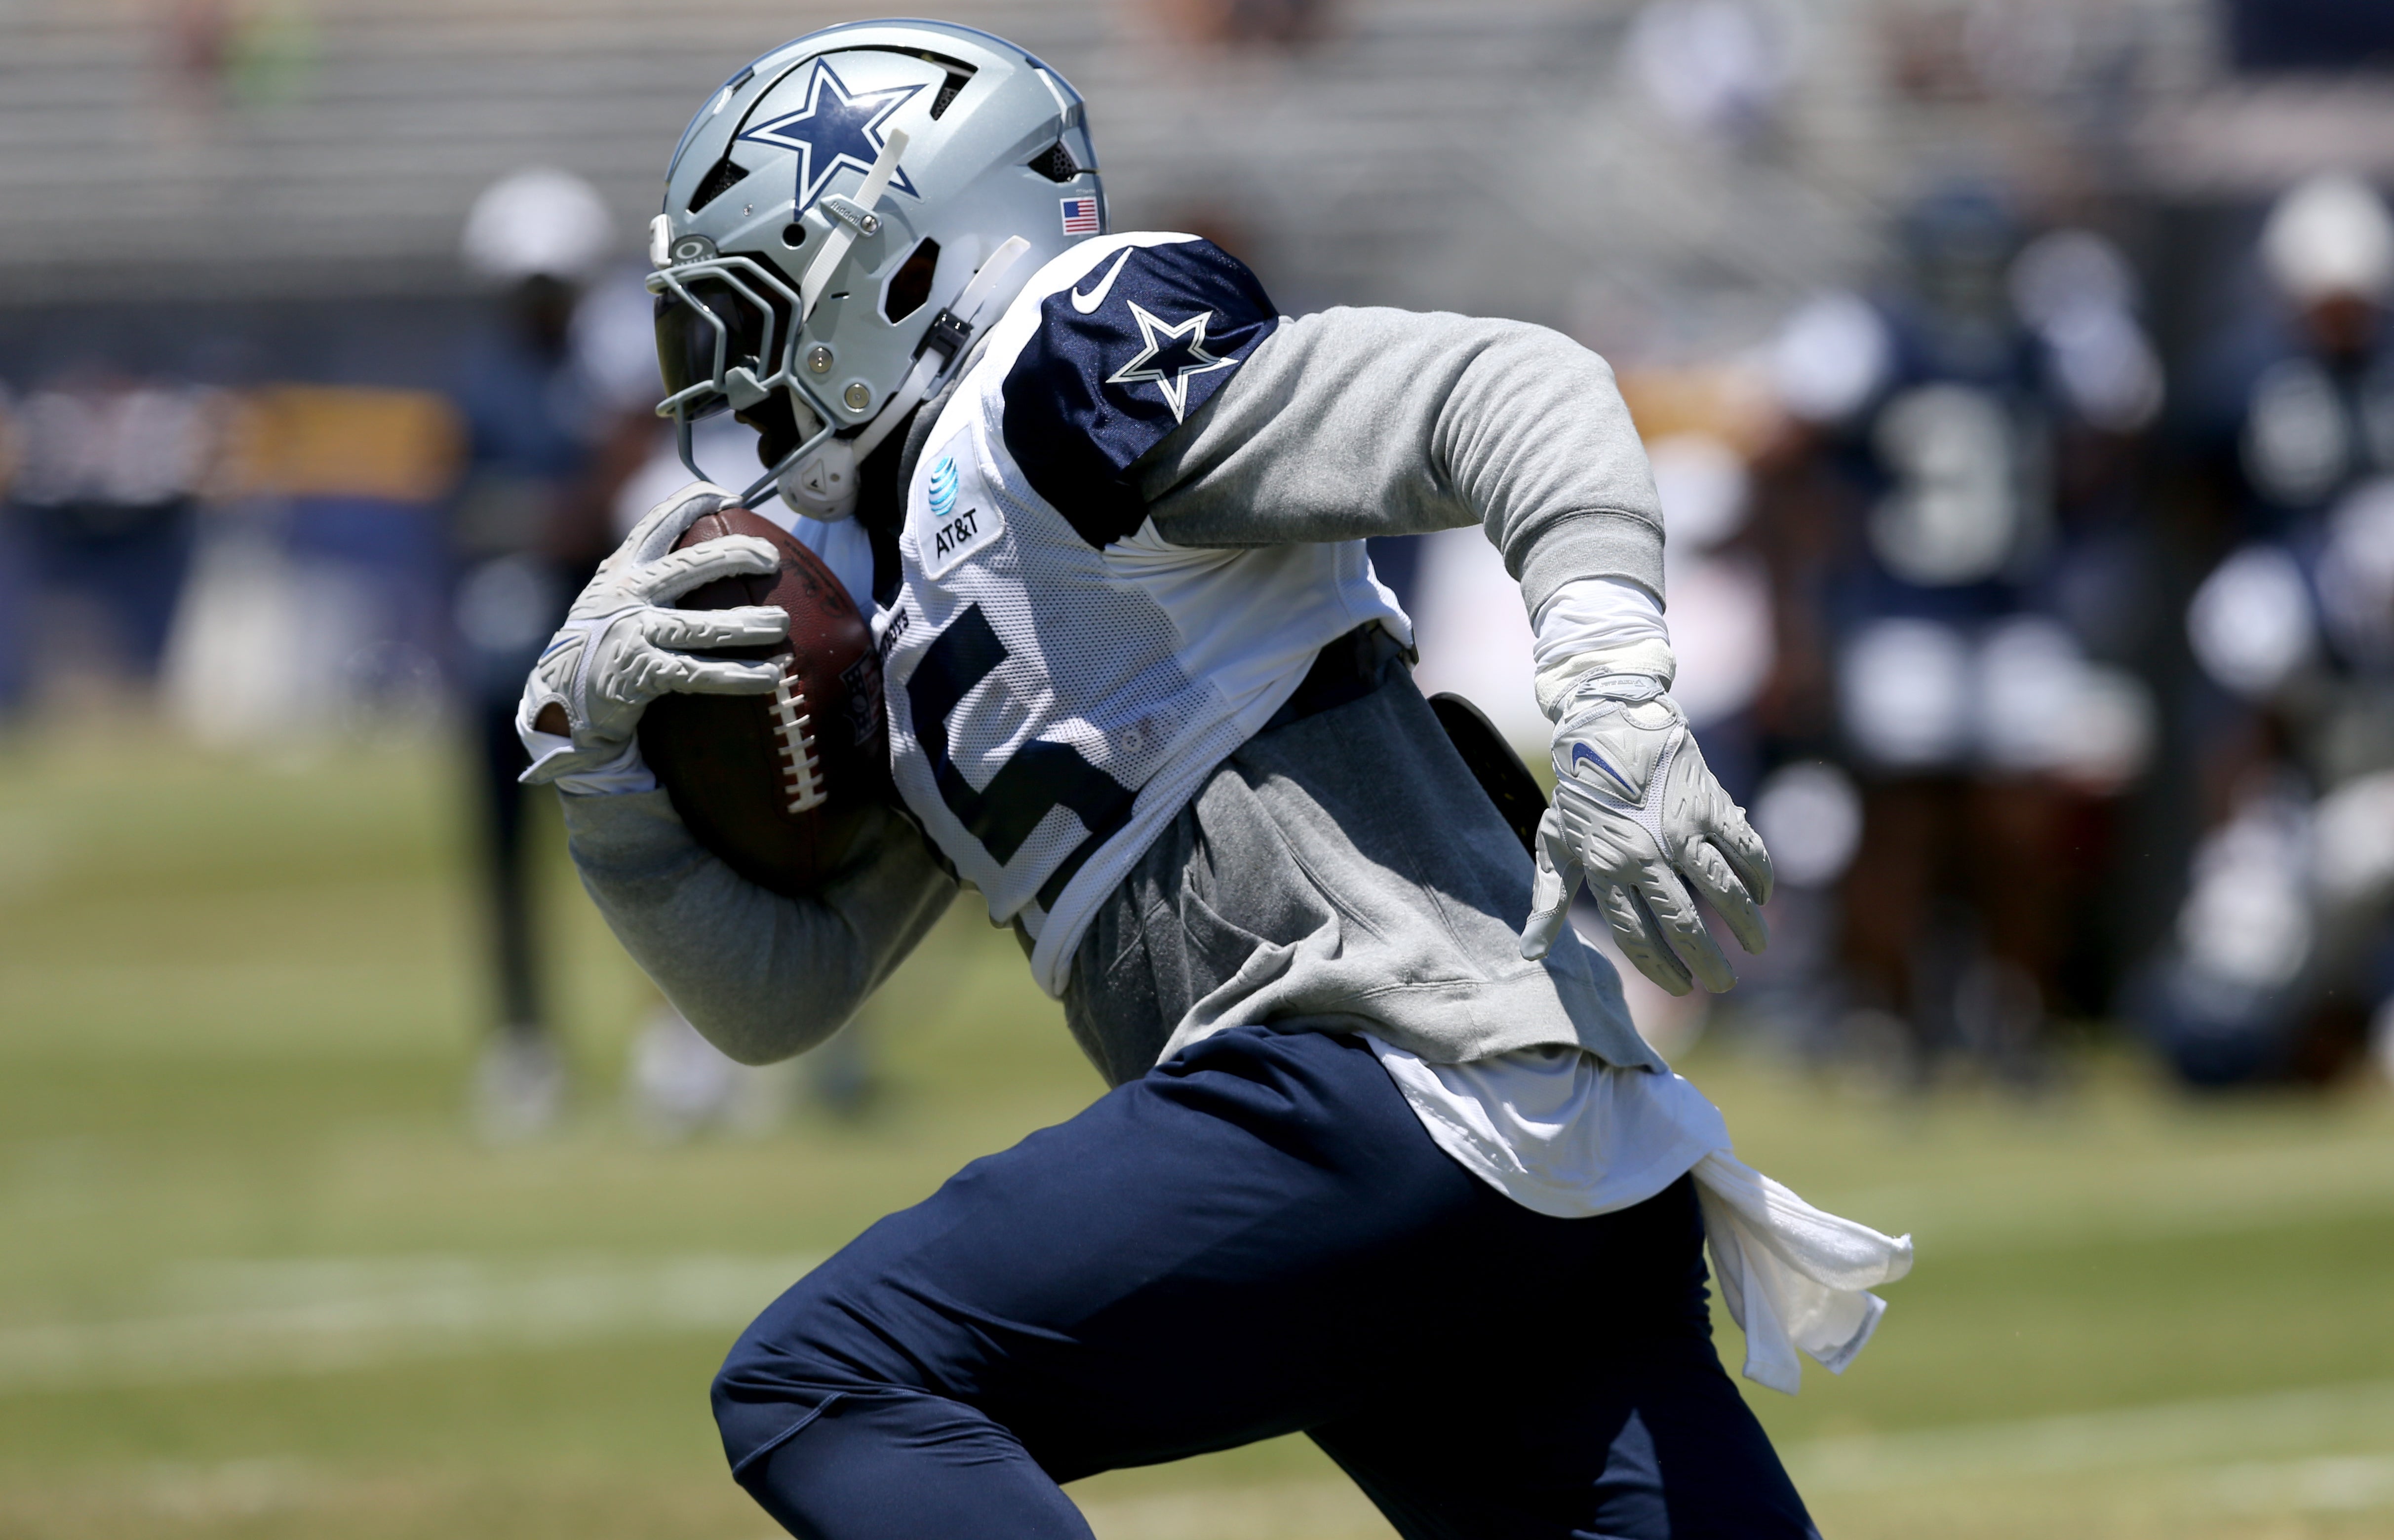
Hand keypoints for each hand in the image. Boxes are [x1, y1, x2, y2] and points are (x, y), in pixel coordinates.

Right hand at [516, 482, 789, 784]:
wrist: (560, 700)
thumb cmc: (603, 645)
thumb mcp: (615, 600)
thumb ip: (650, 579)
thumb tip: (709, 558)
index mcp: (621, 571)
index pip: (656, 524)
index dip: (693, 502)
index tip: (728, 495)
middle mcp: (625, 595)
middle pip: (689, 566)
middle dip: (735, 555)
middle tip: (771, 558)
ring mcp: (632, 633)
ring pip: (702, 625)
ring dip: (748, 624)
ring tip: (782, 623)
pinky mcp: (640, 672)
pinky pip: (700, 673)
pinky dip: (738, 675)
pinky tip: (769, 675)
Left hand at [1519, 676, 1773, 994]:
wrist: (1607, 725)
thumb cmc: (1580, 792)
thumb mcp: (1554, 843)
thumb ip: (1548, 900)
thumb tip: (1531, 953)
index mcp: (1606, 868)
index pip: (1637, 936)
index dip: (1662, 968)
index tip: (1682, 989)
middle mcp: (1644, 854)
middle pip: (1682, 923)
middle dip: (1708, 961)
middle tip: (1725, 983)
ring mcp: (1678, 829)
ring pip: (1721, 891)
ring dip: (1744, 924)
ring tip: (1756, 945)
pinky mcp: (1707, 804)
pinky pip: (1743, 850)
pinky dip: (1757, 876)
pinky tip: (1762, 895)